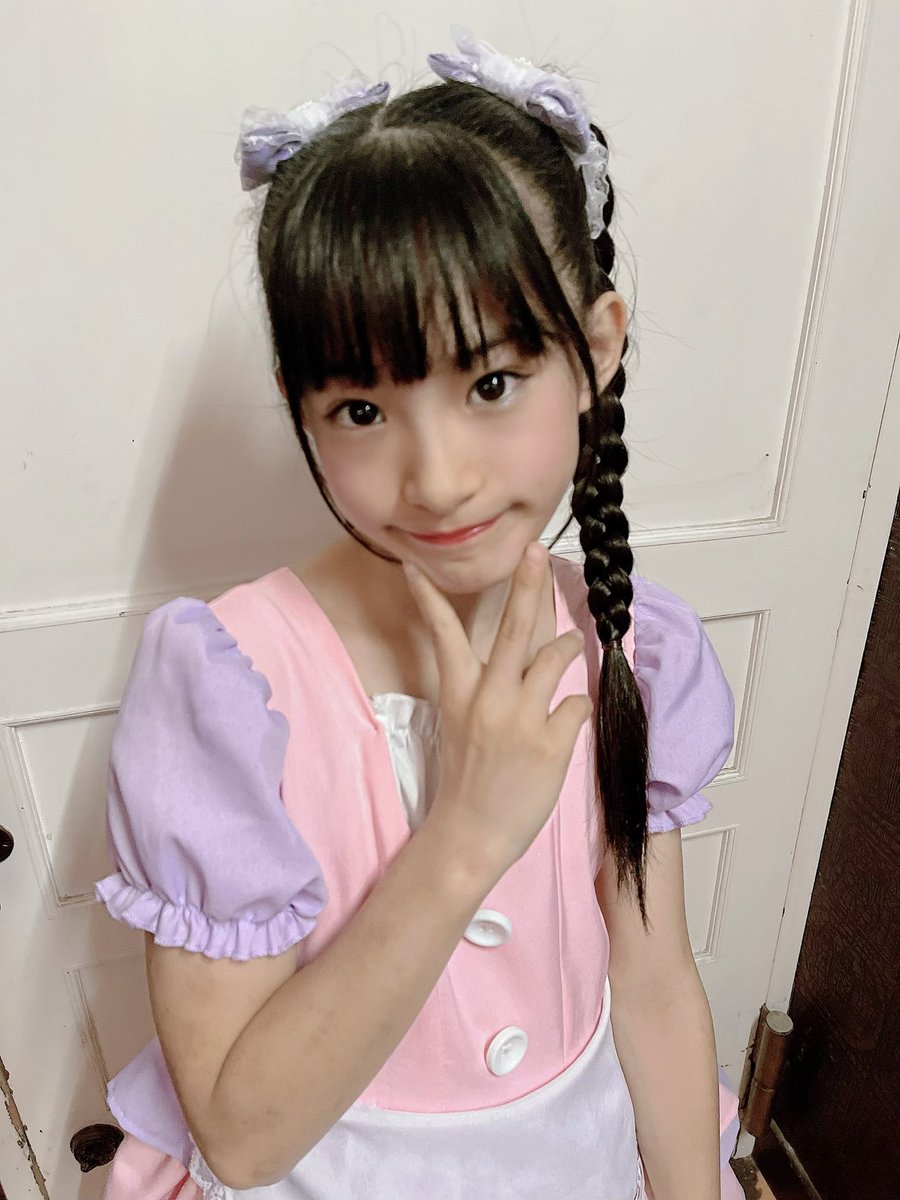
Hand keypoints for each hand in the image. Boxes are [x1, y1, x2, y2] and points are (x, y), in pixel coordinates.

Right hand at [402, 541, 592, 882]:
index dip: (428, 598)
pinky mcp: (550, 744)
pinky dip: (575, 708)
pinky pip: (576, 705)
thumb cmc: (467, 779)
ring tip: (571, 639)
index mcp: (459, 694)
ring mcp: (521, 720)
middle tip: (535, 550)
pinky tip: (565, 721)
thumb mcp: (461, 725)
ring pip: (554, 658)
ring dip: (566, 644)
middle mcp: (489, 699)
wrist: (470, 835)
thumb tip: (528, 654)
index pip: (442, 635)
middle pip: (513, 630)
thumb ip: (489, 687)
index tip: (413, 566)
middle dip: (526, 585)